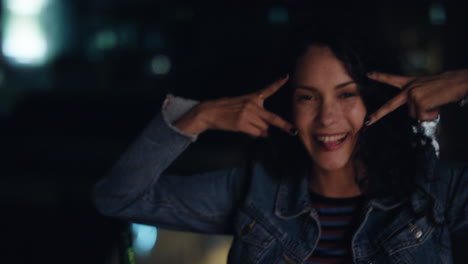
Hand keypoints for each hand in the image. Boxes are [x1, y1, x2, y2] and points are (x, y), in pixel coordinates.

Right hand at [174, 75, 294, 136]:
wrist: (210, 111)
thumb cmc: (226, 108)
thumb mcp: (242, 104)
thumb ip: (256, 113)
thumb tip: (267, 129)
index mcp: (252, 97)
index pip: (268, 90)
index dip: (278, 83)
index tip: (286, 77)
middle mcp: (252, 105)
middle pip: (272, 118)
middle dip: (284, 125)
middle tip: (293, 131)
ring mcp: (247, 115)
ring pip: (264, 128)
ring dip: (262, 131)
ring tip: (252, 127)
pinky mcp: (241, 124)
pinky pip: (256, 133)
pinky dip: (256, 135)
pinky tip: (249, 131)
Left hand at [366, 69, 467, 124]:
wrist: (461, 82)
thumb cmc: (448, 86)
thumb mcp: (427, 88)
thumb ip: (417, 96)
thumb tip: (414, 111)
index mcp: (411, 82)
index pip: (392, 79)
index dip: (380, 76)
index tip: (367, 74)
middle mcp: (409, 88)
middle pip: (390, 105)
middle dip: (378, 115)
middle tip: (367, 122)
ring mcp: (413, 95)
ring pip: (414, 115)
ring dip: (427, 113)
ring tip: (437, 103)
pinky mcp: (420, 102)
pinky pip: (422, 117)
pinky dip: (432, 115)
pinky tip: (438, 105)